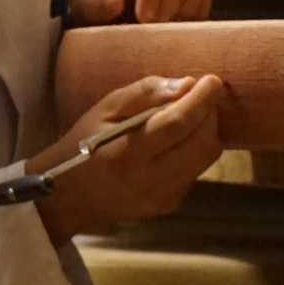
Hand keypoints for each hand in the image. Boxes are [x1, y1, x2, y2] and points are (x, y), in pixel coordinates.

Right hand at [26, 72, 222, 244]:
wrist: (71, 195)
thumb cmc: (85, 143)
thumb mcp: (105, 109)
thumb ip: (145, 93)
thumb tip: (187, 85)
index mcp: (125, 155)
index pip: (176, 126)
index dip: (200, 100)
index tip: (212, 80)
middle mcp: (147, 181)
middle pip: (202, 145)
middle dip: (209, 115)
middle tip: (201, 95)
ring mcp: (161, 198)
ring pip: (206, 158)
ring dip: (206, 131)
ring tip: (189, 114)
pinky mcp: (169, 204)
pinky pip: (196, 170)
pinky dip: (194, 148)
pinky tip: (176, 140)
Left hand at [70, 0, 213, 25]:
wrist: (102, 23)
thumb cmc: (90, 15)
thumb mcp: (81, 12)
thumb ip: (93, 7)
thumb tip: (117, 0)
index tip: (146, 19)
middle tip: (160, 27)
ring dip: (189, 1)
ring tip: (174, 26)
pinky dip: (199, 7)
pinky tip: (184, 27)